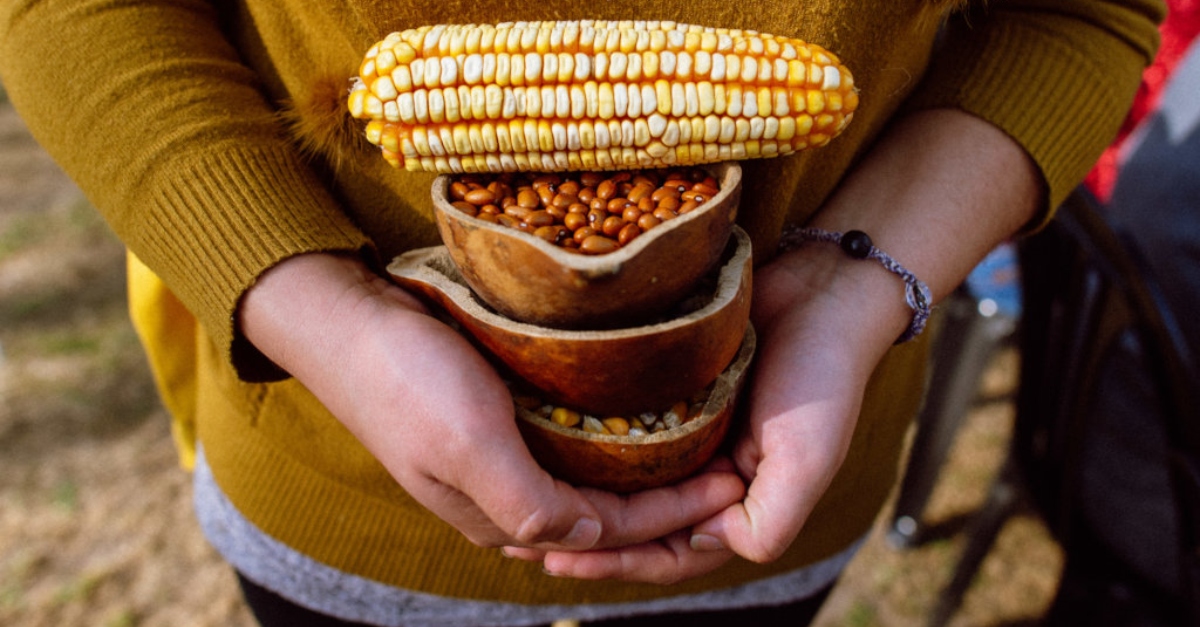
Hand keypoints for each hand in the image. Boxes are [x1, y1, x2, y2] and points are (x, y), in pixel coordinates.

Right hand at [237, 252, 745, 551]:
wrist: (348, 321)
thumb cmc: (404, 381)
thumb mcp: (465, 445)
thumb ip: (528, 504)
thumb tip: (593, 539)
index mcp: (504, 516)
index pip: (612, 532)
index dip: (677, 514)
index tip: (735, 483)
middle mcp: (511, 494)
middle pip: (611, 515)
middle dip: (672, 500)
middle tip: (734, 466)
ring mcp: (508, 455)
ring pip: (598, 477)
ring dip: (651, 465)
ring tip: (706, 436)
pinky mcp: (504, 416)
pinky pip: (578, 438)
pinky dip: (621, 431)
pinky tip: (651, 407)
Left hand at [505, 242, 907, 581]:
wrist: (824, 288)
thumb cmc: (823, 375)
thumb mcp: (808, 458)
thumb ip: (770, 519)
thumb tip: (699, 542)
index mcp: (735, 505)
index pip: (668, 553)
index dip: (616, 562)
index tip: (558, 558)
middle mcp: (703, 476)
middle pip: (633, 524)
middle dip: (579, 537)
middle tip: (515, 541)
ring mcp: (684, 434)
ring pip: (620, 480)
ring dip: (573, 492)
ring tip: (515, 496)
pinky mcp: (667, 393)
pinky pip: (619, 426)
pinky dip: (584, 439)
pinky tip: (541, 437)